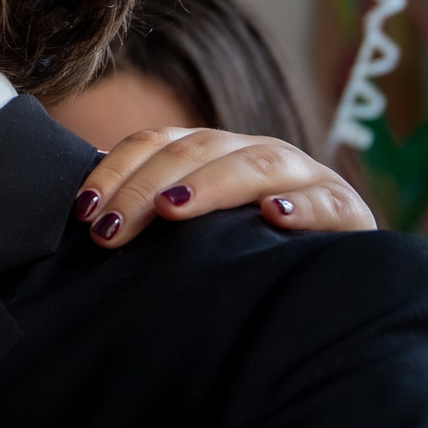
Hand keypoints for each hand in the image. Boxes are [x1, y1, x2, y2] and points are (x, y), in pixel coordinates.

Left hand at [71, 128, 375, 246]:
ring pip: (255, 164)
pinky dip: (299, 206)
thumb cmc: (246, 254)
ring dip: (211, 185)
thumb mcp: (197, 232)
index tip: (83, 211)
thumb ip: (150, 217)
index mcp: (212, 152)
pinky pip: (326, 203)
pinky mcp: (346, 210)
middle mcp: (254, 153)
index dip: (116, 171)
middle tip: (112, 229)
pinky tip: (274, 217)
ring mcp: (303, 177)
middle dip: (147, 187)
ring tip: (174, 209)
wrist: (335, 285)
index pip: (155, 143)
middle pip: (196, 151)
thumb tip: (82, 221)